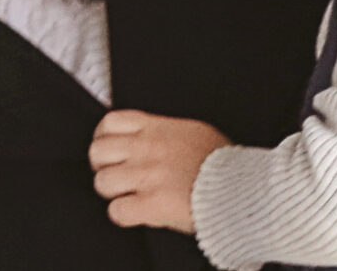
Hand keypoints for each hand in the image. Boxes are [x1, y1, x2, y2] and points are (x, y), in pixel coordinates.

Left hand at [89, 109, 231, 232]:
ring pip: (102, 182)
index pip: (110, 122)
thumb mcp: (193, 131)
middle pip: (98, 152)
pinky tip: (135, 212)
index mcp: (156, 128)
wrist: (239, 188)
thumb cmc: (222, 162)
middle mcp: (147, 149)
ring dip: (112, 192)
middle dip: (102, 166)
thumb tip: (151, 136)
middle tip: (115, 175)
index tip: (108, 149)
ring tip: (127, 196)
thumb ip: (166, 132)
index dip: (102, 137)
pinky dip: (122, 214)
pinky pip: (116, 211)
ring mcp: (147, 176)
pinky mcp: (152, 204)